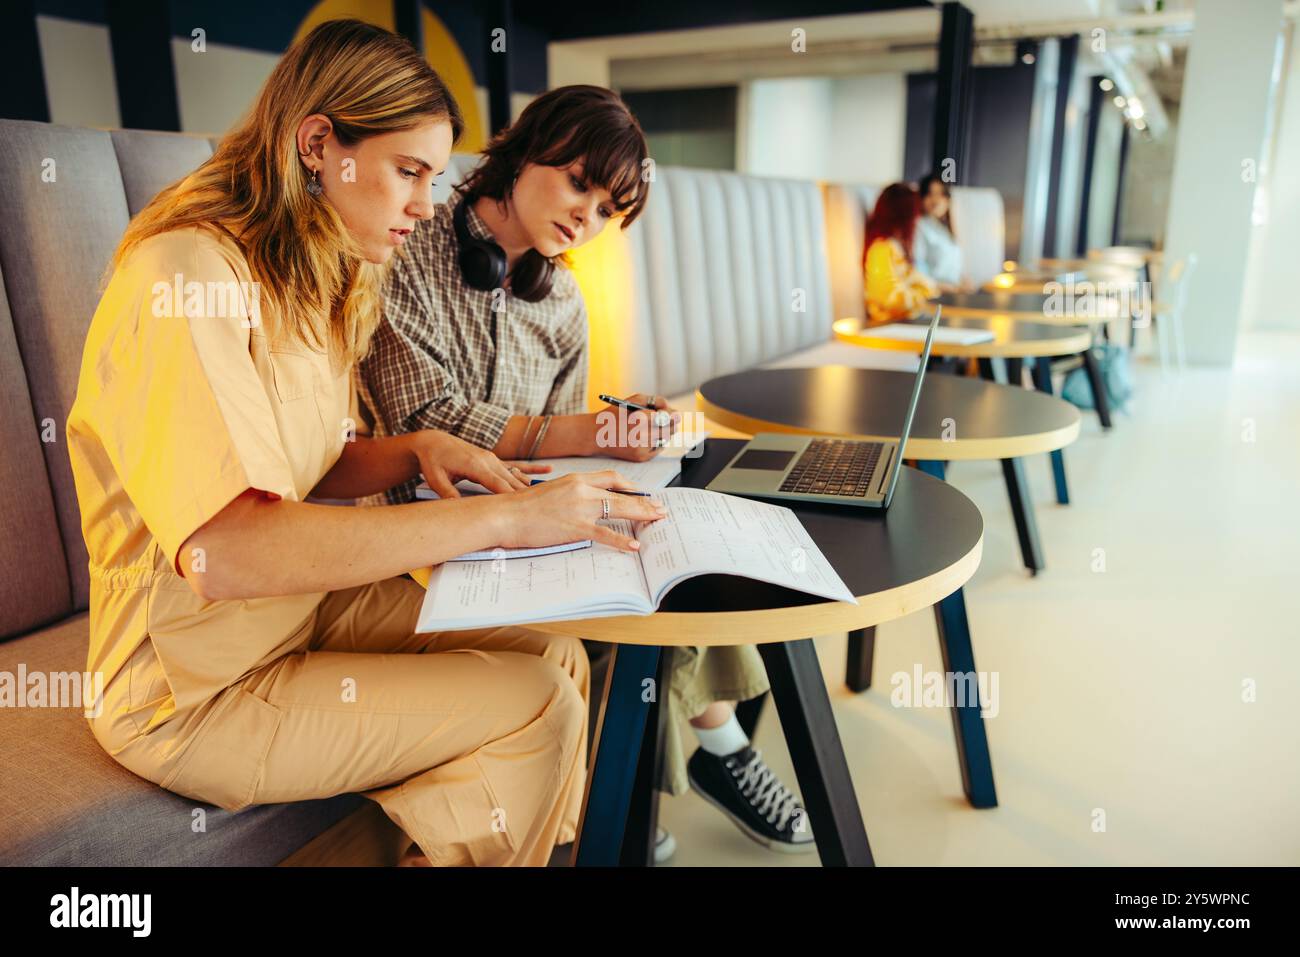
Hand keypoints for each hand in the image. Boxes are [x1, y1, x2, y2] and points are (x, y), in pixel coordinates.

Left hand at [411, 430, 544, 497]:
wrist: (433, 442)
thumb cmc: (433, 461)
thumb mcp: (435, 479)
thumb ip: (448, 494)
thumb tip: (457, 509)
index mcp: (475, 465)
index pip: (498, 485)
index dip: (511, 498)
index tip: (524, 510)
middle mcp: (488, 460)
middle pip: (511, 482)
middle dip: (526, 496)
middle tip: (542, 510)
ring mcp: (492, 458)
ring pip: (516, 476)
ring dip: (530, 487)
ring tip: (548, 498)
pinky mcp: (493, 459)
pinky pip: (516, 465)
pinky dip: (531, 469)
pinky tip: (547, 470)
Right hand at [493, 471, 667, 552]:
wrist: (505, 514)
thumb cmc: (522, 507)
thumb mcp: (550, 492)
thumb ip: (570, 495)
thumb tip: (583, 505)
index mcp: (575, 479)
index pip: (611, 477)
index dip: (629, 486)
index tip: (641, 493)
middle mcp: (581, 490)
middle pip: (621, 493)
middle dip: (644, 501)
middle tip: (660, 508)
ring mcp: (580, 508)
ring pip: (619, 509)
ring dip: (642, 514)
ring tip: (657, 520)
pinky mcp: (575, 527)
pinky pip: (605, 534)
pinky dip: (622, 540)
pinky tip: (634, 546)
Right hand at [591, 393, 681, 462]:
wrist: (595, 435)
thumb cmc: (614, 415)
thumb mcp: (631, 400)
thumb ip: (653, 400)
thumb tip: (670, 409)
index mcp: (639, 418)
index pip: (667, 417)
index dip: (673, 415)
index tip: (676, 415)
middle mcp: (642, 435)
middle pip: (670, 429)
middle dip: (669, 423)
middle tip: (667, 419)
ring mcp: (642, 448)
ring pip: (665, 438)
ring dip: (662, 432)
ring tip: (649, 427)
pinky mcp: (641, 457)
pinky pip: (659, 448)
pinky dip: (656, 441)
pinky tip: (644, 437)